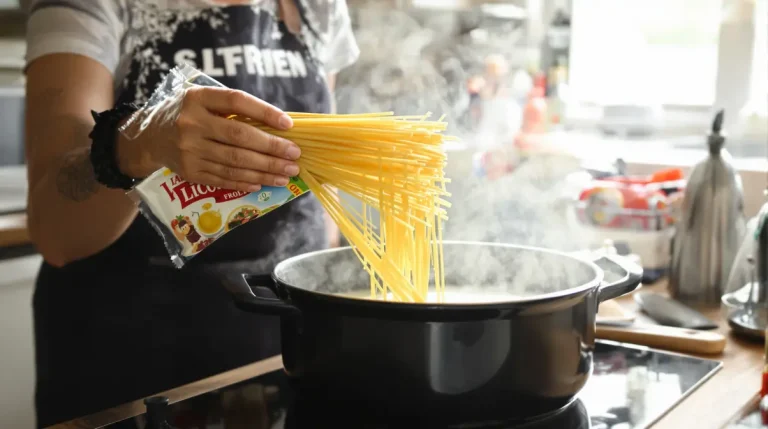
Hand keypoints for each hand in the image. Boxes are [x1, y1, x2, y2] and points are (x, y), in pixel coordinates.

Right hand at [118, 86, 300, 191]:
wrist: (149, 137)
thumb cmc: (187, 114)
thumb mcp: (203, 100)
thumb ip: (232, 108)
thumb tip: (277, 125)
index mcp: (197, 98)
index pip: (236, 101)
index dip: (264, 112)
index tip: (289, 124)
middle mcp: (191, 124)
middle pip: (239, 137)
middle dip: (272, 148)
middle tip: (294, 155)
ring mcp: (189, 150)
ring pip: (235, 163)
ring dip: (266, 170)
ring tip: (287, 173)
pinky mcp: (189, 172)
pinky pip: (224, 179)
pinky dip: (247, 182)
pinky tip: (264, 182)